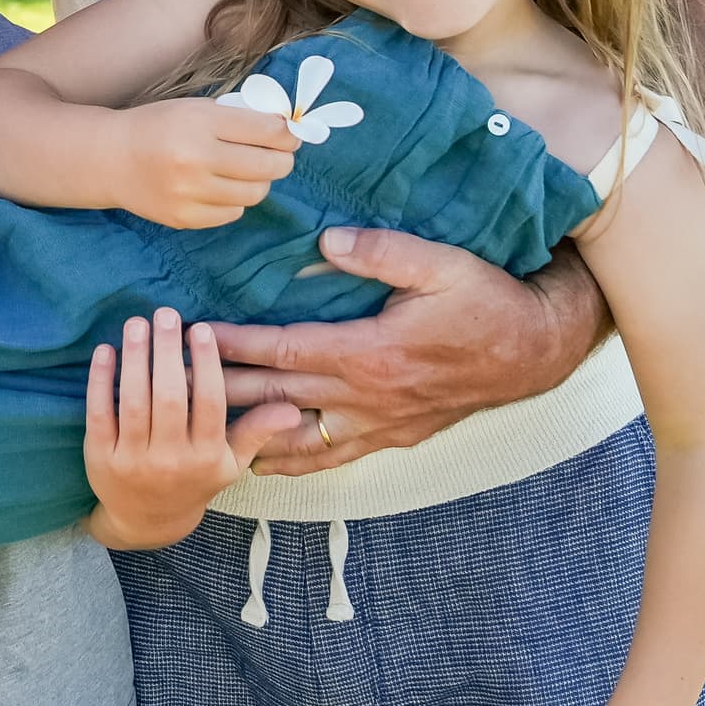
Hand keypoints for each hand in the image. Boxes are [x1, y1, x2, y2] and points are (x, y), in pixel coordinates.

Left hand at [81, 308, 301, 550]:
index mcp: (206, 456)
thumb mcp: (230, 462)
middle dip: (167, 352)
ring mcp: (132, 459)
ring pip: (133, 402)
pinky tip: (105, 351)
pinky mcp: (100, 457)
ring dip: (135, 359)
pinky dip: (100, 381)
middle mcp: (170, 459)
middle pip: (169, 398)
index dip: (206, 364)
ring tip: (138, 324)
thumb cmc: (194, 481)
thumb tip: (293, 407)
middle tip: (166, 313)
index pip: (210, 403)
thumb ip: (257, 432)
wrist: (147, 520)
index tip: (201, 329)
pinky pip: (99, 413)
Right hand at [117, 97, 301, 229]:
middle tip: (279, 155)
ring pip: (255, 193)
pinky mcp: (184, 217)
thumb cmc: (158, 127)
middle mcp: (195, 159)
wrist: (110, 159)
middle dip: (282, 160)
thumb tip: (287, 130)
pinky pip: (233, 213)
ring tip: (248, 171)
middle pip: (268, 165)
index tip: (290, 136)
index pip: (267, 130)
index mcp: (199, 123)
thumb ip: (239, 117)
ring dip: (260, 181)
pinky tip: (221, 187)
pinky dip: (235, 200)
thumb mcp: (195, 109)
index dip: (287, 134)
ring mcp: (189, 193)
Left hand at [212, 233, 600, 471]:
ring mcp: (379, 424)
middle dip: (220, 388)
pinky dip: (294, 462)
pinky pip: (333, 457)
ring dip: (247, 435)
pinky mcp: (393, 438)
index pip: (284, 349)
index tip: (193, 335)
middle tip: (171, 383)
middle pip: (277, 396)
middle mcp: (367, 398)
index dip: (234, 344)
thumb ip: (381, 252)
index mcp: (370, 353)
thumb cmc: (486, 301)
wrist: (533, 352)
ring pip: (297, 439)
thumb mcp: (440, 264)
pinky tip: (265, 463)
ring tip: (199, 432)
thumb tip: (325, 242)